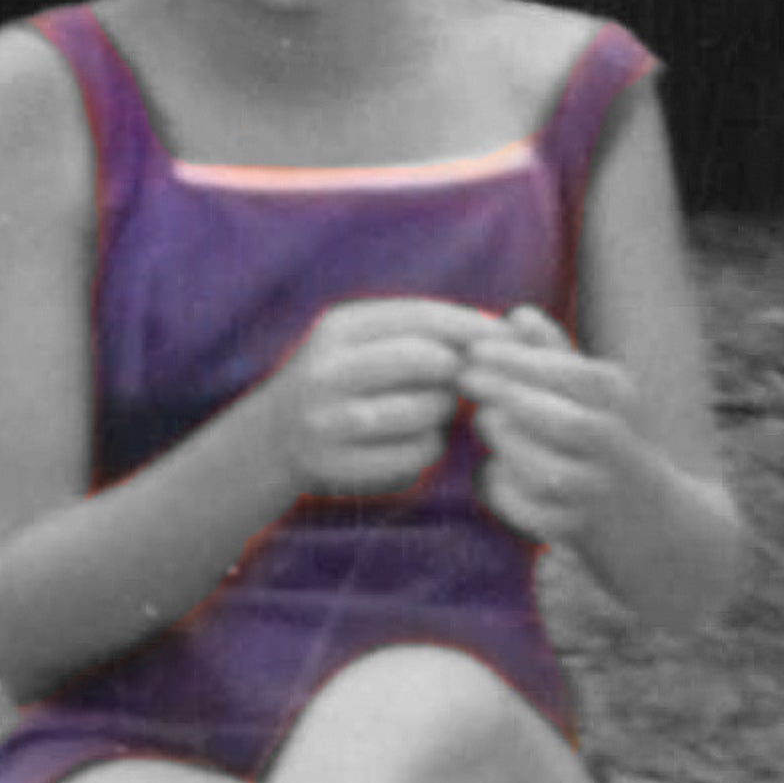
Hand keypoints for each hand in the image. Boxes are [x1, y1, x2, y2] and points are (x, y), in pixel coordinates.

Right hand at [266, 296, 485, 498]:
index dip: (473, 326)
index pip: (421, 316)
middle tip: (467, 379)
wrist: (272, 439)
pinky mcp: (338, 466)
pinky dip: (431, 446)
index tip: (511, 336)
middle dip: (457, 369)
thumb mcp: (364, 340)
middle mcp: (327, 372)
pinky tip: (417, 439)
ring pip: (425, 410)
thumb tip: (507, 329)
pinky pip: (417, 453)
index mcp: (338, 328)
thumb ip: (422, 330)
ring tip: (435, 408)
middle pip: (424, 360)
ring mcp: (328, 422)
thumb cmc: (345, 381)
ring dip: (445, 410)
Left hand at [465, 304, 654, 563]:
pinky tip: (491, 473)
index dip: (521, 361)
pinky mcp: (582, 532)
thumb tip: (518, 315)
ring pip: (553, 473)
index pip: (577, 375)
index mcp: (620, 403)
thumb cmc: (607, 443)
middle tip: (466, 379)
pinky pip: (539, 518)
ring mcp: (600, 492)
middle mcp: (617, 447)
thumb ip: (556, 354)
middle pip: (568, 423)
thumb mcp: (594, 394)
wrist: (654, 522)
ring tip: (483, 422)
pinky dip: (510, 496)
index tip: (475, 350)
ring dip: (512, 445)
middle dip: (511, 398)